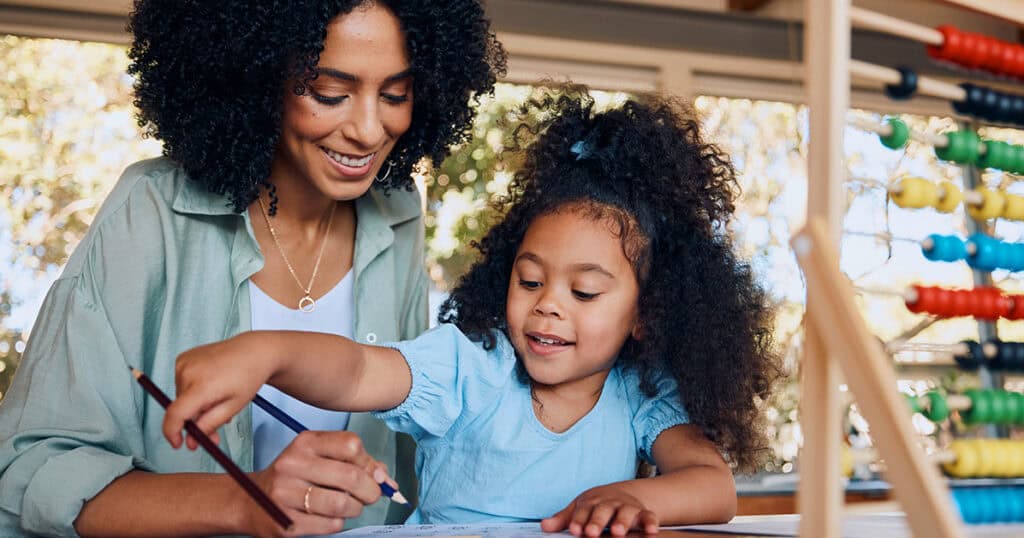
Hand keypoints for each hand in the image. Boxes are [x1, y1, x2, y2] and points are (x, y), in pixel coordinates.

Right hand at [164, 332, 278, 448]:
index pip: (175, 414)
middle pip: (181, 408)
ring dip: (196, 405)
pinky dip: (193, 391)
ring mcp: (184, 363)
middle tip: (214, 431)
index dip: (172, 433)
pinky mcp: (183, 358)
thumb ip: (209, 426)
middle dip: (195, 422)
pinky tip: (210, 386)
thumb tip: (191, 441)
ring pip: (182, 398)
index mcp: (202, 385)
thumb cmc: (248, 376)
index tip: (177, 443)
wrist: (253, 351)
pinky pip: (182, 384)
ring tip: (218, 400)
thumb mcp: (233, 407)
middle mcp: (188, 372)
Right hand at [237, 431, 388, 536]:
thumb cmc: (294, 477)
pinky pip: (331, 524)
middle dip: (370, 490)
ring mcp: (286, 495)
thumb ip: (354, 462)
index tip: (373, 473)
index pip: (351, 445)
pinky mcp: (287, 523)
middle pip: (351, 476)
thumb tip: (384, 477)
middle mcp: (293, 465)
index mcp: (305, 444)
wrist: (251, 501)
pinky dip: (339, 522)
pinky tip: (329, 516)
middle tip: (370, 495)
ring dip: (356, 508)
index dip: (369, 463)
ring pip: (343, 504)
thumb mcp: (319, 457)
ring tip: (350, 505)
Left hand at [541, 485, 658, 536]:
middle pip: (602, 511)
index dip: (578, 520)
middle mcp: (609, 504)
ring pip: (625, 513)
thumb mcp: (579, 509)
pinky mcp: (643, 513)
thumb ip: (564, 519)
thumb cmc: (596, 505)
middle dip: (597, 521)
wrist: (621, 493)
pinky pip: (648, 516)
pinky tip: (651, 530)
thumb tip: (544, 526)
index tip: (574, 529)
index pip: (583, 511)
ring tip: (617, 532)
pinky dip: (651, 522)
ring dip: (622, 521)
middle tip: (591, 532)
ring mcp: (626, 507)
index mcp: (591, 503)